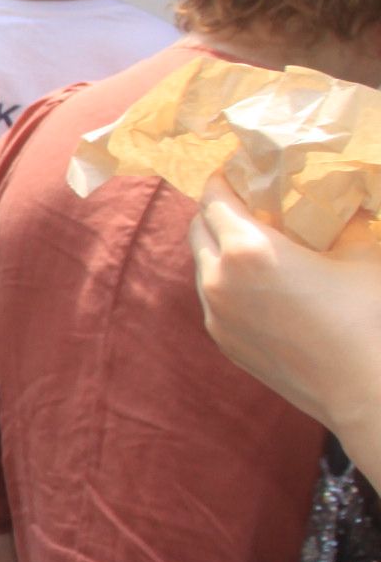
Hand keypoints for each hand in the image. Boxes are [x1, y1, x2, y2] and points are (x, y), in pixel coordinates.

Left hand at [190, 178, 380, 443]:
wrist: (364, 390)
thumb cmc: (368, 316)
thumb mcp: (362, 251)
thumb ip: (342, 218)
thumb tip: (341, 196)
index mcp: (246, 249)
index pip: (214, 198)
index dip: (225, 179)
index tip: (240, 171)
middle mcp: (218, 279)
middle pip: (198, 227)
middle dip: (217, 209)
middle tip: (248, 201)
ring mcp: (215, 314)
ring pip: (202, 264)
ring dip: (219, 246)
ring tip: (255, 241)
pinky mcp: (223, 342)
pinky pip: (213, 297)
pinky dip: (225, 279)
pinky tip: (259, 282)